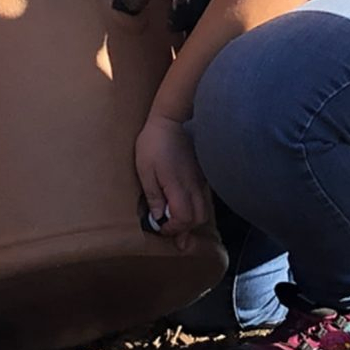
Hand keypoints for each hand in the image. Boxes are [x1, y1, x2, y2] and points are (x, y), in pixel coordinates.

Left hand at [134, 114, 210, 252]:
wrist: (170, 121)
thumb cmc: (154, 144)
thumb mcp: (145, 171)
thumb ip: (153, 196)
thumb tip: (158, 217)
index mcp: (179, 187)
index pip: (184, 219)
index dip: (172, 228)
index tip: (159, 226)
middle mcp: (194, 186)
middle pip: (198, 219)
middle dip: (184, 227)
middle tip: (167, 225)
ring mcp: (200, 181)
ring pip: (203, 210)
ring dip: (190, 218)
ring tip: (173, 216)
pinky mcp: (201, 175)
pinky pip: (202, 198)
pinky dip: (194, 207)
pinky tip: (180, 202)